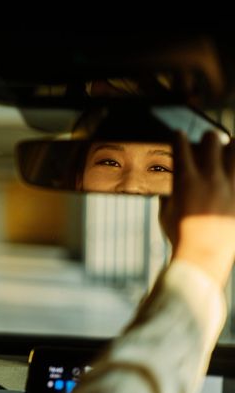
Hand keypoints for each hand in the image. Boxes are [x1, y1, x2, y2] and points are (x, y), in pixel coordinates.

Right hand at [163, 131, 234, 285]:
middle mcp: (210, 177)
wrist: (203, 256)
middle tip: (207, 144)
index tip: (178, 136)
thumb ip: (168, 194)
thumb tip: (169, 185)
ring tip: (228, 152)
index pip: (180, 144)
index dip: (178, 137)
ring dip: (231, 147)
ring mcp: (230, 185)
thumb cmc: (180, 236)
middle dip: (208, 138)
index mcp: (185, 179)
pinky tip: (231, 173)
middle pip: (212, 139)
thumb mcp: (165, 212)